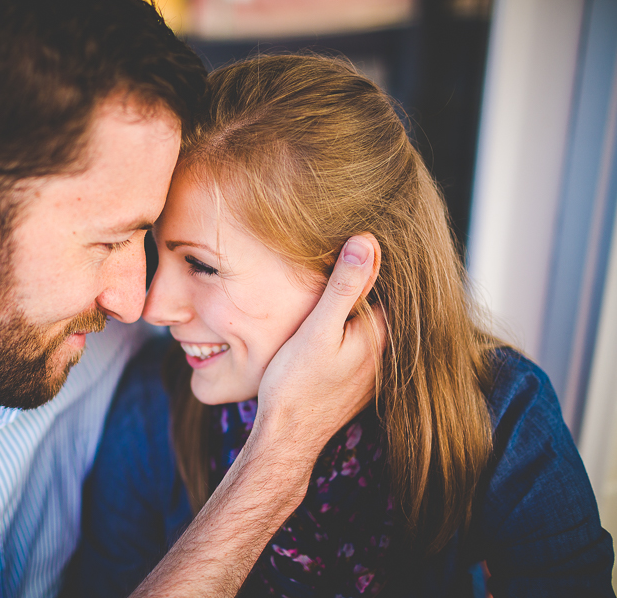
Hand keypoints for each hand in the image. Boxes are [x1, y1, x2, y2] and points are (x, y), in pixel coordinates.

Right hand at [256, 234, 384, 463]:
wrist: (286, 436)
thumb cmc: (296, 384)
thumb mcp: (318, 328)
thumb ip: (344, 287)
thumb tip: (367, 242)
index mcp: (383, 334)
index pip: (388, 281)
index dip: (369, 259)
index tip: (351, 237)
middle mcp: (386, 351)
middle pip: (380, 301)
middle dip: (363, 279)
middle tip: (337, 253)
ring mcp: (373, 368)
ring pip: (369, 322)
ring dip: (354, 302)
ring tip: (331, 278)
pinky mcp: (358, 379)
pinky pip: (360, 340)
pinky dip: (349, 325)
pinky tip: (329, 318)